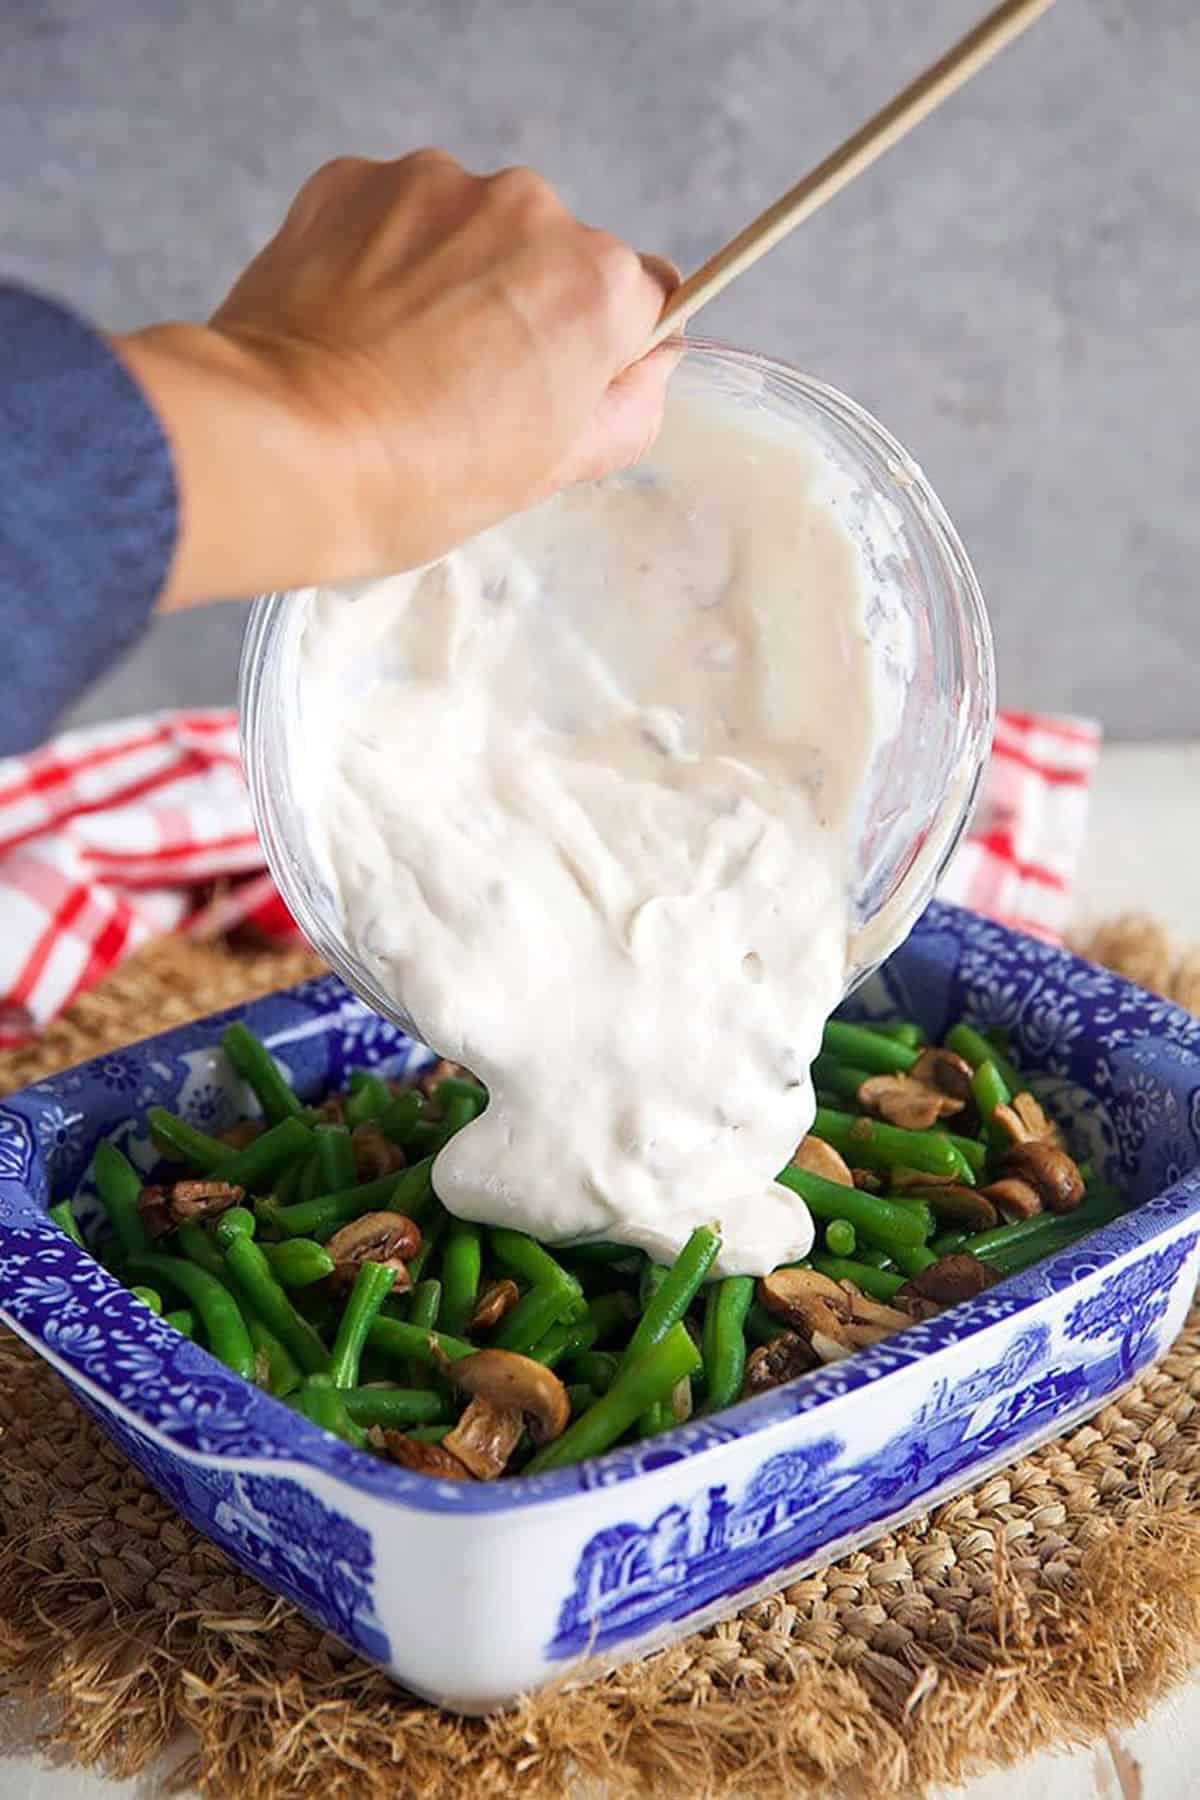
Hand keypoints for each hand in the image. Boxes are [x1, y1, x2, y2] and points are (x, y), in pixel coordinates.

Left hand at [114, 151, 677, 606]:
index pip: (642, 298)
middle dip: (522, 306)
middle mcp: (530, 210)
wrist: (280, 448)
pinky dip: (385, 257)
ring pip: (472, 228)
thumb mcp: (555, 471)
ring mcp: (438, 185)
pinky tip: (356, 323)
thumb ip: (629, 409)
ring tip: (400, 357)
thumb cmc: (419, 479)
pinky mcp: (357, 179)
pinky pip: (397, 213)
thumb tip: (650, 365)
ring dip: (451, 276)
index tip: (554, 386)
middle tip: (463, 388)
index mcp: (598, 286)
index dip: (602, 350)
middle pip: (554, 255)